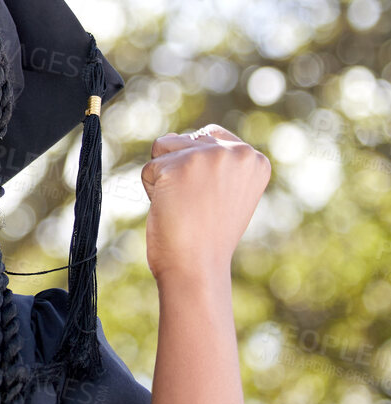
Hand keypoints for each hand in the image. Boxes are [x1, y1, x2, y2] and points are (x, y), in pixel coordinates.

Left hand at [140, 123, 270, 283]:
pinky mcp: (176, 167)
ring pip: (163, 148)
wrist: (198, 267)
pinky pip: (148, 169)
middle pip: (184, 140)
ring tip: (183, 205)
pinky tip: (170, 210)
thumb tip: (171, 137)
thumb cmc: (208, 236)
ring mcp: (207, 157)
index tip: (208, 198)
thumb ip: (213, 162)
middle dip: (180, 170)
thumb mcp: (227, 192)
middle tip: (195, 206)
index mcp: (255, 159)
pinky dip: (151, 190)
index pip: (208, 136)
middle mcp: (237, 152)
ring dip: (164, 176)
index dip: (197, 168)